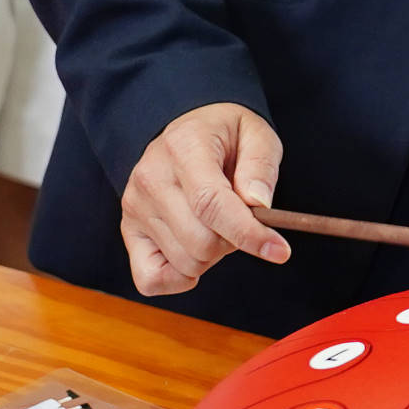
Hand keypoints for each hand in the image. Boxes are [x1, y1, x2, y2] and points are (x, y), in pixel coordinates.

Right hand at [120, 102, 287, 297]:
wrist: (185, 128)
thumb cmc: (225, 134)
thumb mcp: (256, 134)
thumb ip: (261, 166)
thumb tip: (259, 204)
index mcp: (184, 147)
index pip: (211, 203)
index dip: (247, 233)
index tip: (280, 250)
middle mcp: (151, 178)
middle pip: (200, 242)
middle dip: (234, 241)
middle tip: (241, 218)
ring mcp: (135, 207)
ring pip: (184, 263)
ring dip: (212, 256)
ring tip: (216, 224)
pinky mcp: (129, 230)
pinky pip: (150, 280)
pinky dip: (179, 278)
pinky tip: (194, 253)